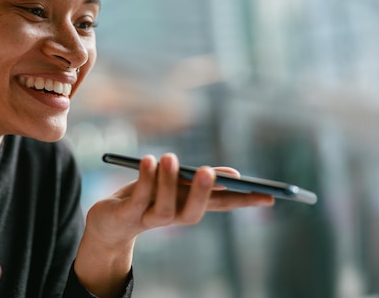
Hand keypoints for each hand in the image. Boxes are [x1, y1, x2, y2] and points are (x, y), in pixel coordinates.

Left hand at [73, 153, 273, 296]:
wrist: (108, 222)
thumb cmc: (146, 198)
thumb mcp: (173, 186)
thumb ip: (196, 181)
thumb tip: (233, 175)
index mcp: (187, 207)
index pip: (220, 206)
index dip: (244, 202)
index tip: (270, 196)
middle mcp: (173, 217)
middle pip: (193, 212)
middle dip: (202, 193)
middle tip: (208, 171)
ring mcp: (150, 218)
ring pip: (164, 206)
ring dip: (168, 181)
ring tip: (170, 156)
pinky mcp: (127, 215)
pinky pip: (139, 197)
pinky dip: (145, 179)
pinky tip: (148, 161)